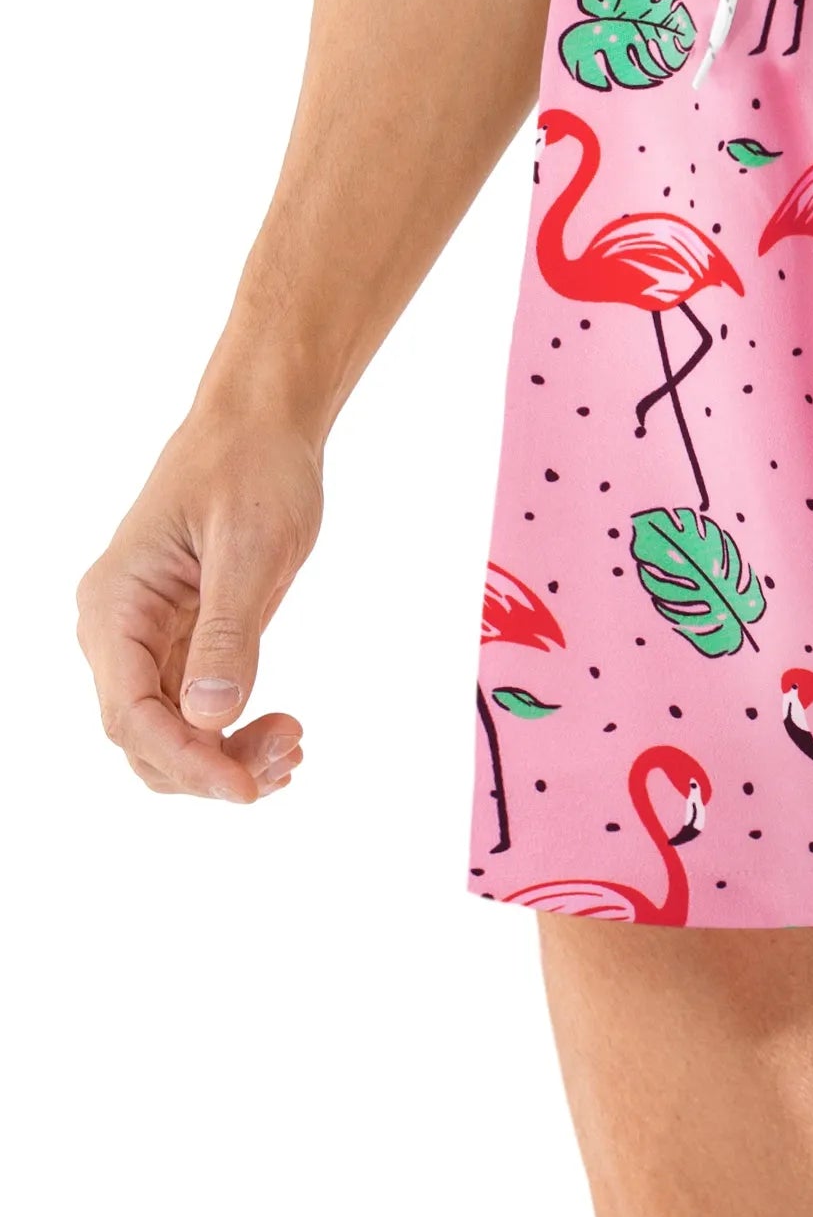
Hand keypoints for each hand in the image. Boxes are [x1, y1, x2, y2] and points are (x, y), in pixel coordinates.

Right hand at [77, 410, 322, 802]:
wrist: (261, 427)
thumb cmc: (252, 469)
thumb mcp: (251, 548)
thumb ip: (230, 631)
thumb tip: (209, 714)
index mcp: (115, 606)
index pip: (130, 713)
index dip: (186, 760)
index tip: (247, 789)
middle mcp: (117, 630)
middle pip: (142, 736)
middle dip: (209, 764)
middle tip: (289, 759)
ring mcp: (148, 638)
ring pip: (167, 730)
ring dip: (223, 756)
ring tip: (293, 750)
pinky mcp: (184, 638)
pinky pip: (192, 706)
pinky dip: (231, 732)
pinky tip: (280, 736)